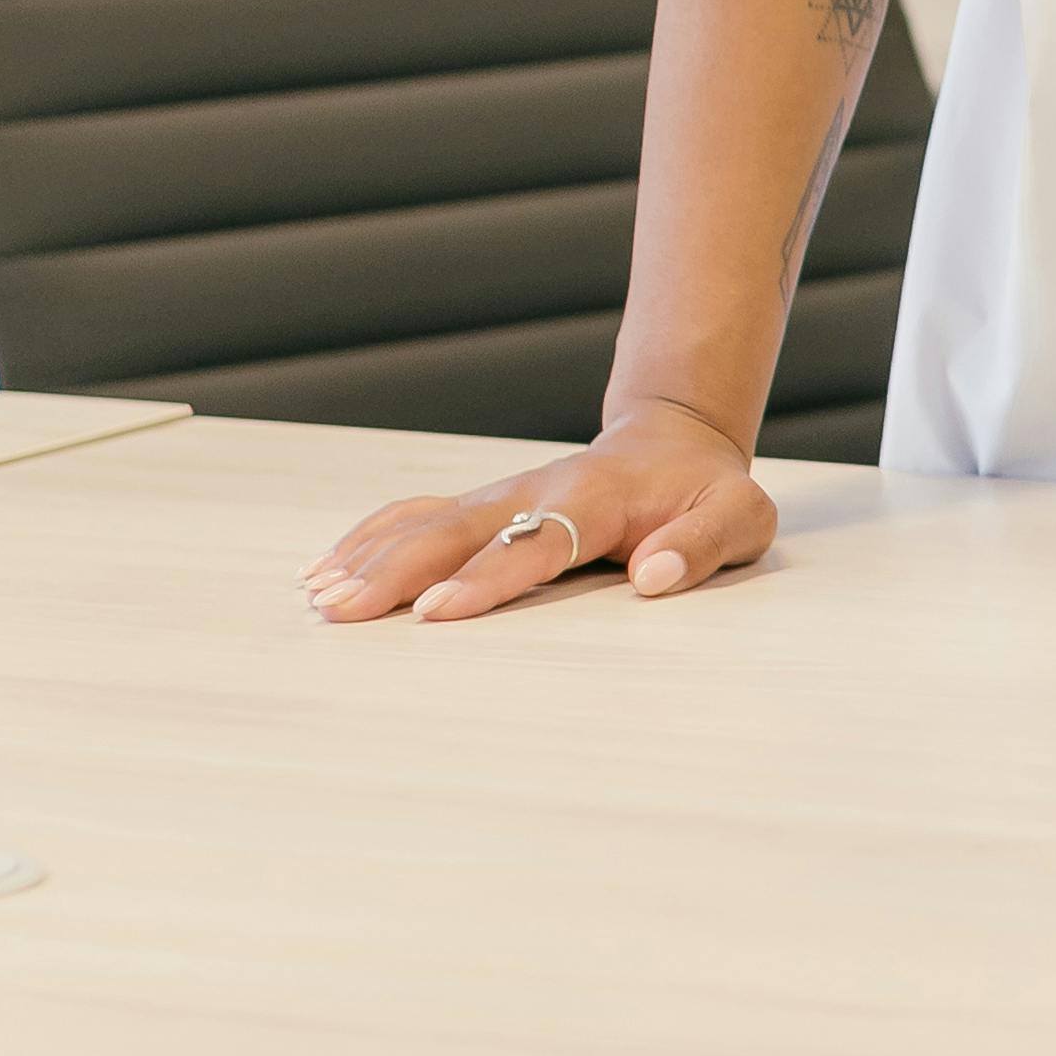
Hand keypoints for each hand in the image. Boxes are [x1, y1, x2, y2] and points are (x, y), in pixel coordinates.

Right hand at [304, 403, 778, 623]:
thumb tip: (652, 577)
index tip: (436, 612)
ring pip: (422, 523)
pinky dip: (365, 540)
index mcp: (594, 499)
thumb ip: (703, 545)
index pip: (533, 543)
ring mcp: (499, 496)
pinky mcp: (480, 505)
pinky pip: (413, 517)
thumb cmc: (707, 493)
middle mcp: (532, 492)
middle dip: (396, 573)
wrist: (673, 443)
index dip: (485, 579)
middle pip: (456, 532)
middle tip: (343, 612)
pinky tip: (321, 570)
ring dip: (367, 559)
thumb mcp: (739, 517)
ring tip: (317, 598)